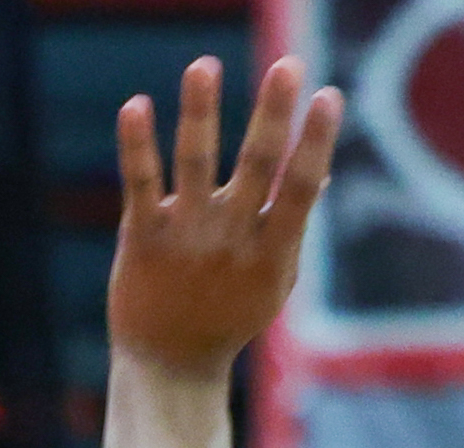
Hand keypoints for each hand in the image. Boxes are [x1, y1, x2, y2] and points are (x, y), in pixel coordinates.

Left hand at [109, 55, 341, 381]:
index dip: (315, 142)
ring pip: (194, 164)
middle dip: (273, 114)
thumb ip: (291, 226)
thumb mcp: (272, 279)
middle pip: (256, 166)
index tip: (329, 96)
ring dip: (200, 112)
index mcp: (270, 249)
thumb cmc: (228, 318)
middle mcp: (229, 238)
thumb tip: (321, 171)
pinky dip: (137, 144)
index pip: (299, 187)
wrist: (168, 367)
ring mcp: (185, 236)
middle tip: (288, 65)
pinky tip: (135, 105)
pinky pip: (140, 184)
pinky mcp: (141, 237)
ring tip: (203, 65)